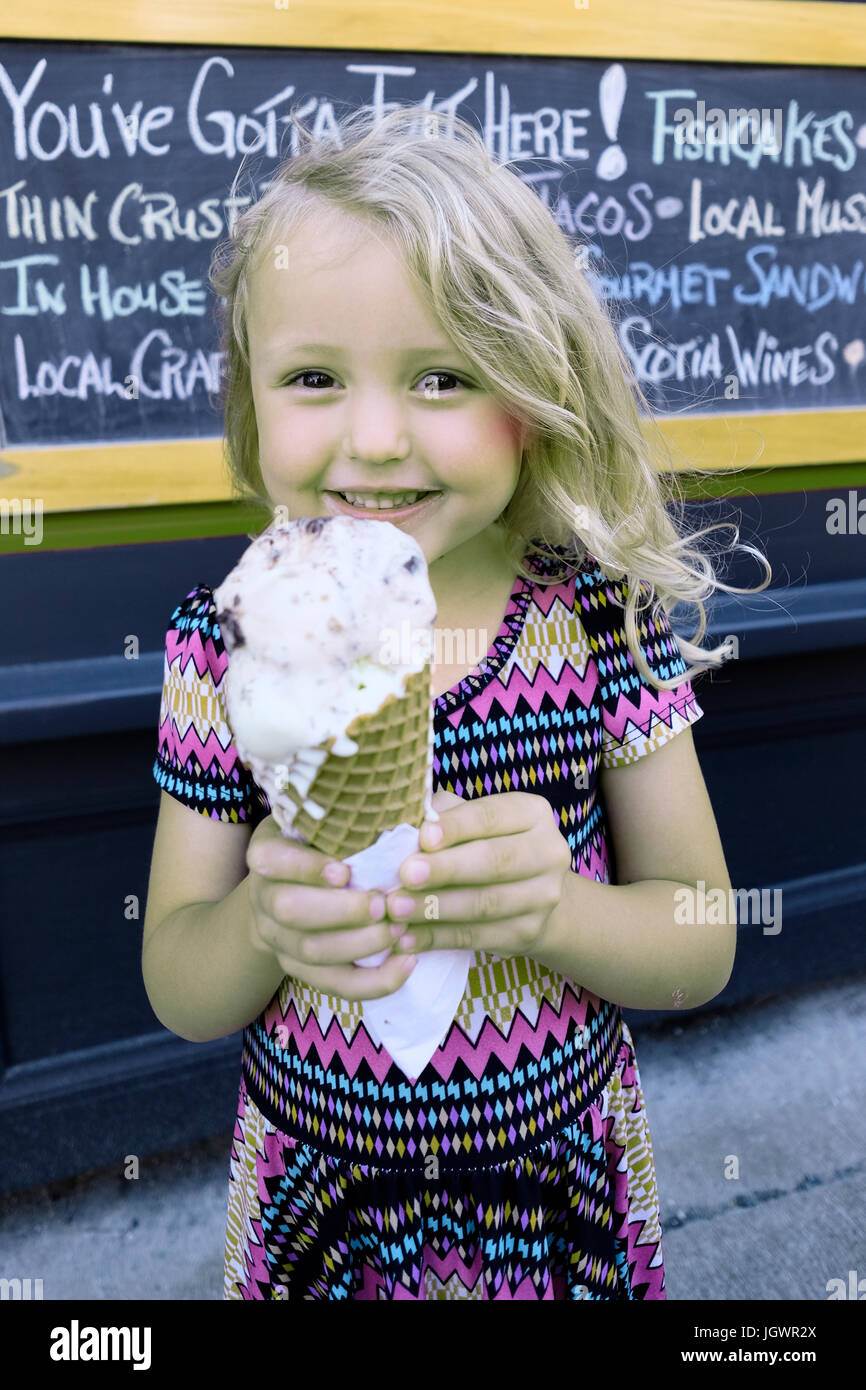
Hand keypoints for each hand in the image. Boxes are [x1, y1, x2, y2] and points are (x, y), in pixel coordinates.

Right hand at [245, 814, 417, 1001]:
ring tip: (401, 928)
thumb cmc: (324, 842)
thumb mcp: (326, 820)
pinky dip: (374, 981)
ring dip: (362, 944)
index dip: (304, 867)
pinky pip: (335, 984)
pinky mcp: (300, 968)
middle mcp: (264, 896)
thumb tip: (407, 804)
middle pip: (290, 910)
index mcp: (267, 851)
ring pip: (312, 951)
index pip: (271, 859)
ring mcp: (278, 937)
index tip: (344, 870)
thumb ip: (352, 815)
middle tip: (384, 903)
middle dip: (342, 910)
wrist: (290, 888)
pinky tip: (408, 963)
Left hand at [384, 789, 572, 958]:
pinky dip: (438, 938)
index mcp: (532, 814)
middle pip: (494, 861)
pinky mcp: (528, 933)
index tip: (422, 837)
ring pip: (485, 904)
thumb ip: (443, 817)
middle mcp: (549, 852)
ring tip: (396, 910)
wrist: (530, 895)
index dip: (456, 827)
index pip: (491, 816)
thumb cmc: (484, 844)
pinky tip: (407, 938)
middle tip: (406, 875)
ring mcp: (543, 897)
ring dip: (435, 908)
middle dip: (446, 869)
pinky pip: (477, 937)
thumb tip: (409, 827)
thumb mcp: (469, 821)